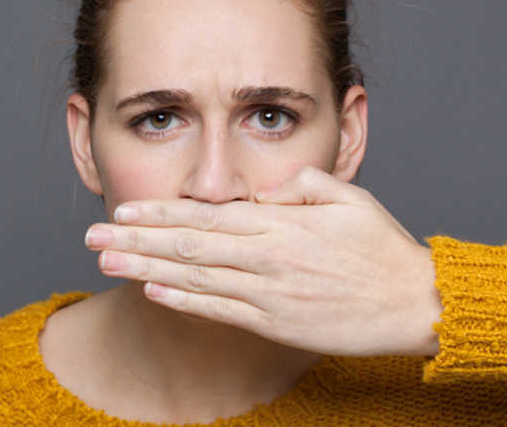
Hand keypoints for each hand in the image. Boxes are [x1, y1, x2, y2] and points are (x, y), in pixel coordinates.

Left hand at [85, 165, 442, 356]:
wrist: (413, 303)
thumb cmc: (382, 249)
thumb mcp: (350, 198)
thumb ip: (304, 184)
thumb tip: (264, 189)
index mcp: (281, 223)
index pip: (206, 215)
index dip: (161, 212)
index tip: (125, 209)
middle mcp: (267, 257)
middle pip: (188, 245)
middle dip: (137, 240)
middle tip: (93, 236)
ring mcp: (268, 293)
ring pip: (195, 278)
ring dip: (147, 270)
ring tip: (108, 263)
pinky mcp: (275, 322)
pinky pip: (219, 311)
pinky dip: (183, 302)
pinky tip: (153, 293)